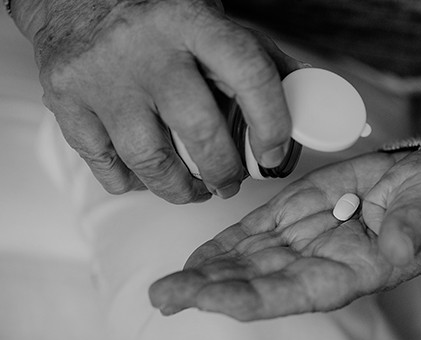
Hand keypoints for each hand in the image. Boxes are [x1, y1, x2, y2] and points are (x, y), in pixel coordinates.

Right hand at [36, 0, 301, 202]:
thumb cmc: (151, 12)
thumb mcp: (208, 19)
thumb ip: (252, 56)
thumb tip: (301, 95)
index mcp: (190, 20)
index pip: (247, 74)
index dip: (271, 123)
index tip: (274, 154)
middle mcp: (144, 48)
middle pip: (198, 131)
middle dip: (224, 172)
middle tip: (231, 182)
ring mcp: (100, 77)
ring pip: (150, 160)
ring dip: (181, 189)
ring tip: (195, 189)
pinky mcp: (66, 101)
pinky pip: (106, 166)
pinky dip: (133, 182)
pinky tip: (148, 176)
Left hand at [148, 146, 420, 319]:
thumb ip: (412, 228)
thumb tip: (394, 244)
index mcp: (350, 270)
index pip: (290, 293)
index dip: (247, 297)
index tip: (206, 298)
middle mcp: (318, 263)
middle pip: (255, 282)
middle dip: (208, 290)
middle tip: (164, 295)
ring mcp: (303, 240)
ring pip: (246, 261)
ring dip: (205, 272)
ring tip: (166, 284)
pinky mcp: (296, 213)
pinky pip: (254, 233)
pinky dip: (223, 245)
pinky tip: (197, 258)